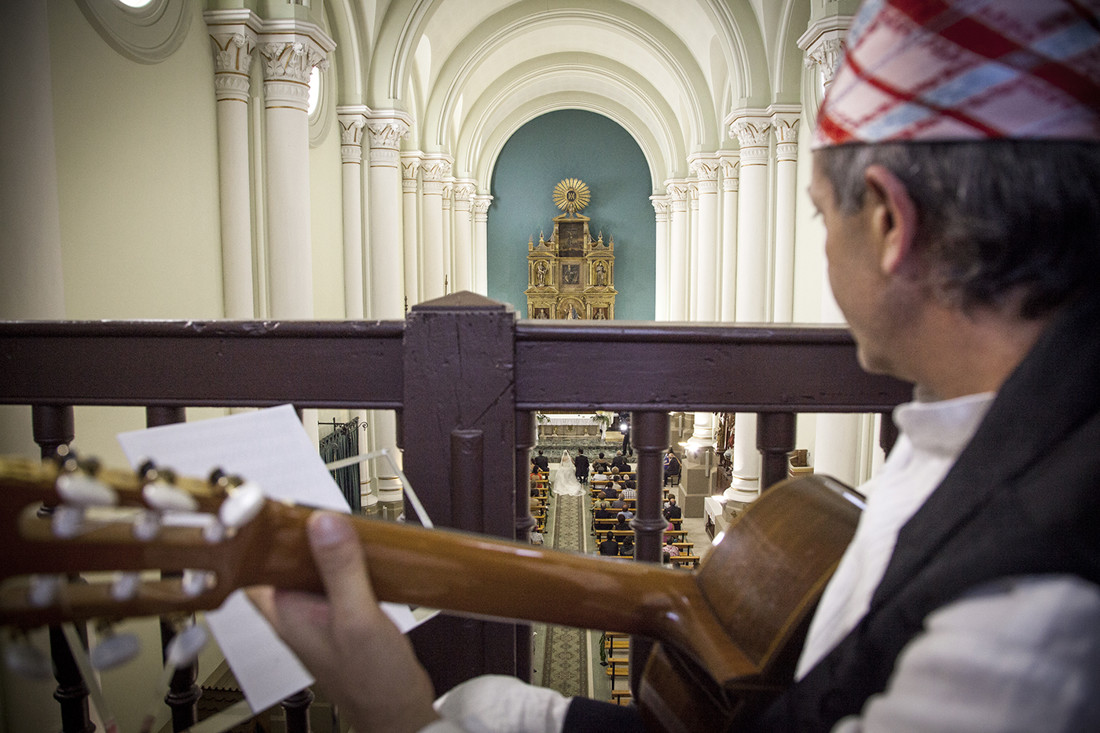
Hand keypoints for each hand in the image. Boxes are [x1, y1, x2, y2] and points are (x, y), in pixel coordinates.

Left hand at [249, 512, 439, 732]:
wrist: (400, 713)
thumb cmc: (371, 683)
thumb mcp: (356, 618)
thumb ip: (341, 569)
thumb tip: (323, 524)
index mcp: (285, 614)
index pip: (252, 564)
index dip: (256, 534)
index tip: (270, 505)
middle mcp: (297, 613)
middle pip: (284, 559)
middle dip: (300, 533)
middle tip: (315, 506)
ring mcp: (320, 614)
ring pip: (313, 568)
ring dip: (328, 548)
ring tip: (344, 525)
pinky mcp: (344, 616)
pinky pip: (338, 579)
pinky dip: (349, 563)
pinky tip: (366, 555)